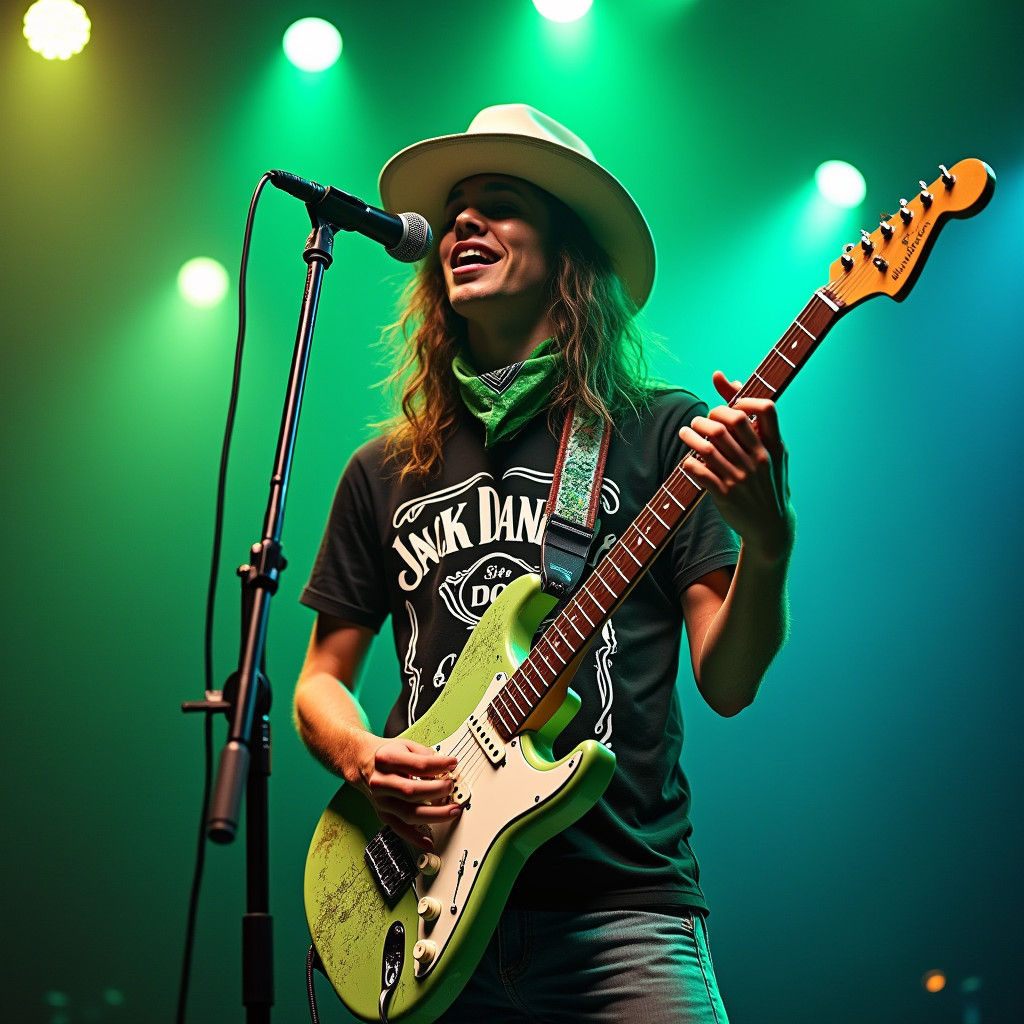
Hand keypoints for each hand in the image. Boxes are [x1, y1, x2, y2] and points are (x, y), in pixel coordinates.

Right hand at [355, 734, 460, 850]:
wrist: (364, 764)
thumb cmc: (389, 755)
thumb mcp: (407, 745)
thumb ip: (427, 756)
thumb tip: (447, 769)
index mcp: (387, 759)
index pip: (418, 765)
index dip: (439, 765)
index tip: (453, 764)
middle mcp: (381, 782)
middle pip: (412, 791)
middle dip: (438, 791)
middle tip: (451, 787)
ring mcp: (381, 801)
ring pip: (409, 813)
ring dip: (435, 814)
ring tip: (453, 811)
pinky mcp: (383, 815)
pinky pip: (400, 829)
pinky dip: (416, 837)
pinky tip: (429, 841)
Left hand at [679, 371, 794, 564]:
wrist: (771, 526)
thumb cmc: (767, 482)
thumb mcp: (770, 452)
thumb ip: (751, 418)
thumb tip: (729, 379)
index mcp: (774, 446)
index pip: (766, 409)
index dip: (745, 399)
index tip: (731, 406)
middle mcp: (759, 460)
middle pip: (731, 422)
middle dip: (710, 415)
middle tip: (702, 420)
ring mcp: (742, 478)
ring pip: (708, 444)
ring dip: (691, 434)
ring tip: (686, 432)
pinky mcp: (725, 494)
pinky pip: (698, 470)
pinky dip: (689, 461)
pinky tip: (688, 459)